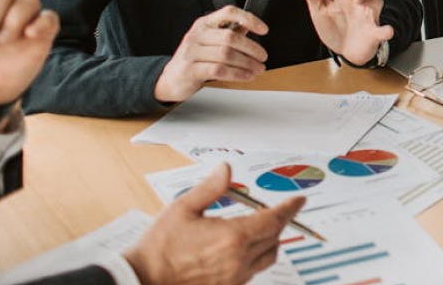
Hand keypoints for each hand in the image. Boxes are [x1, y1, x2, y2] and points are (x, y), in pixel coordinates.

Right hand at [124, 163, 305, 284]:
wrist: (143, 280)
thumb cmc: (159, 248)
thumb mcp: (183, 209)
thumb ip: (210, 188)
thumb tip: (226, 169)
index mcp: (231, 237)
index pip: (273, 219)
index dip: (290, 208)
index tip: (299, 200)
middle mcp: (238, 260)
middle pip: (274, 236)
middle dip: (279, 220)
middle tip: (279, 208)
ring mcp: (234, 278)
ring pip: (268, 256)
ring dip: (270, 240)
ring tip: (262, 227)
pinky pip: (254, 271)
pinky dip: (256, 256)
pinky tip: (243, 248)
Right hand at [154, 6, 269, 103]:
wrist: (171, 79)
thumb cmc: (194, 59)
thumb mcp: (209, 41)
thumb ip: (228, 33)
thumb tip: (249, 27)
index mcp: (204, 23)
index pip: (228, 12)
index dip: (249, 19)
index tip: (263, 30)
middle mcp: (197, 35)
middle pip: (230, 37)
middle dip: (252, 48)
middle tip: (262, 57)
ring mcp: (192, 52)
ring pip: (226, 55)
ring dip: (247, 63)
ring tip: (257, 69)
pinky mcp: (190, 70)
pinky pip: (219, 70)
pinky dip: (237, 74)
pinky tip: (246, 76)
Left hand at [304, 0, 393, 64]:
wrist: (343, 50)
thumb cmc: (333, 26)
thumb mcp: (319, 11)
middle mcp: (361, 2)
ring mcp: (369, 16)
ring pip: (377, 1)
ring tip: (358, 1)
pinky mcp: (374, 32)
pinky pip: (383, 29)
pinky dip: (386, 30)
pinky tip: (387, 31)